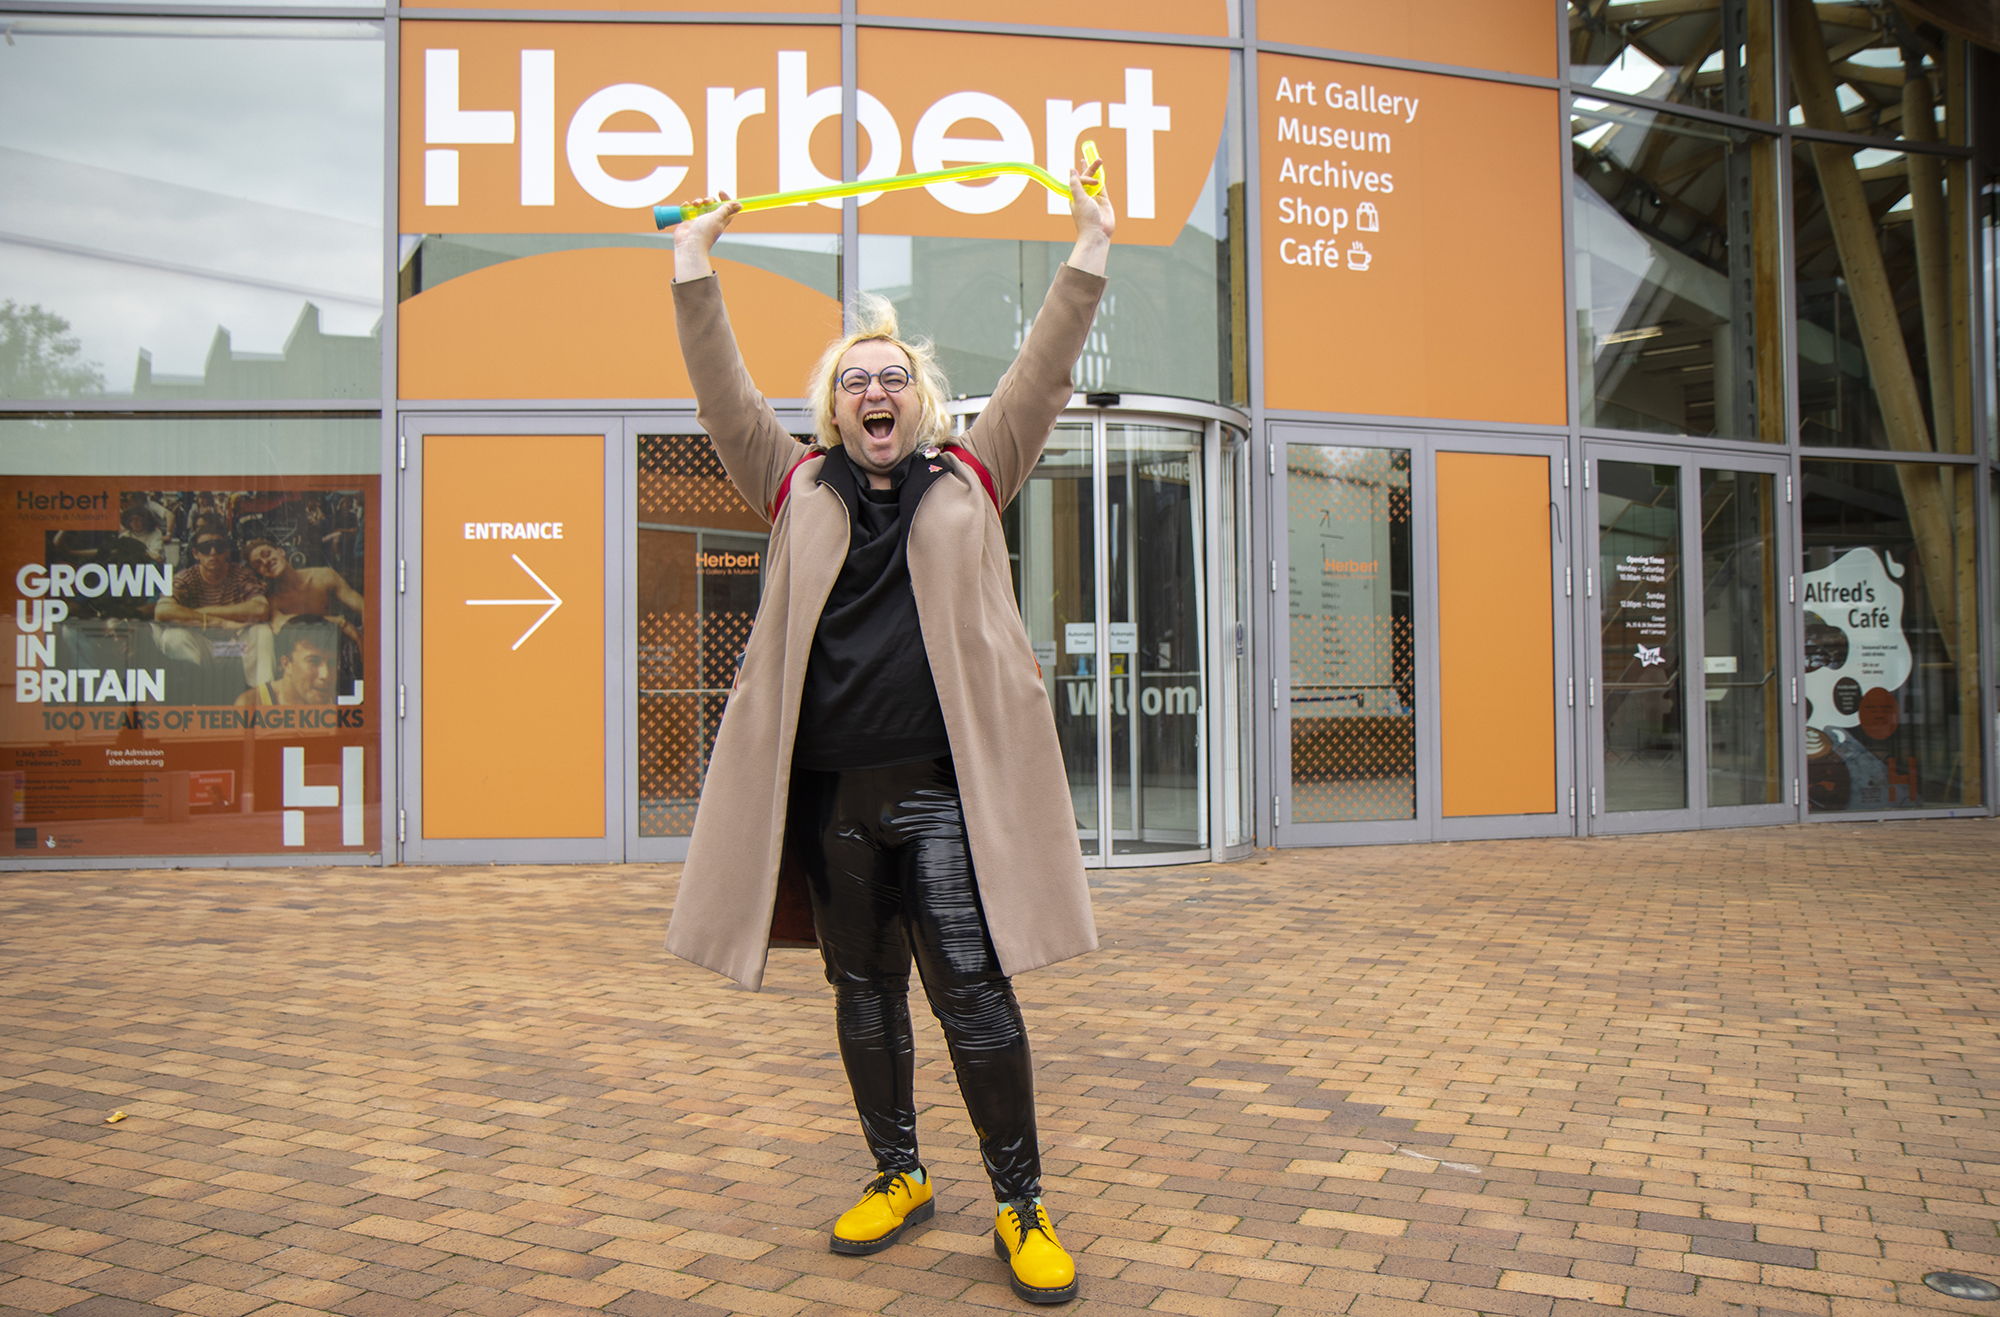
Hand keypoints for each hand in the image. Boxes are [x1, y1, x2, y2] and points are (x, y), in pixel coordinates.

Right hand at [673, 193, 743, 282]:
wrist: (689, 243)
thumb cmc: (705, 232)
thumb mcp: (718, 218)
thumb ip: (726, 209)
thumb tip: (740, 205)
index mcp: (721, 220)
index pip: (727, 207)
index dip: (725, 199)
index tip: (720, 192)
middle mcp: (711, 219)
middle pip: (712, 204)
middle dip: (709, 199)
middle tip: (706, 202)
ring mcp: (699, 220)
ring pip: (700, 205)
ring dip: (698, 201)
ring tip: (695, 205)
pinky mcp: (689, 220)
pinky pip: (689, 209)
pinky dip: (688, 205)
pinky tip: (687, 205)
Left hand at [1067, 157, 1114, 275]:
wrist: (1097, 233)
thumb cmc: (1086, 218)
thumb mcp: (1078, 199)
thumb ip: (1076, 184)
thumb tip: (1071, 170)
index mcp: (1075, 196)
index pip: (1078, 180)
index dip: (1083, 175)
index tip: (1087, 175)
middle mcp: (1084, 196)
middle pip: (1087, 178)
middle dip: (1090, 168)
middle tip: (1094, 157)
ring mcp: (1094, 198)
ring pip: (1095, 181)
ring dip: (1096, 171)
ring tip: (1097, 159)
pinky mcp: (1104, 201)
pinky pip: (1103, 187)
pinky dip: (1102, 179)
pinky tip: (1101, 172)